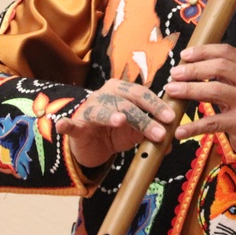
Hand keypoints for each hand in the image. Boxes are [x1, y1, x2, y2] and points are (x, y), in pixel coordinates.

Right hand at [54, 79, 175, 168]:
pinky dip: (67, 124)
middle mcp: (105, 95)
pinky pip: (71, 124)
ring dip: (112, 117)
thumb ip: (152, 133)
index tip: (171, 118)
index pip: (142, 94)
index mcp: (122, 91)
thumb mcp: (136, 132)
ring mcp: (89, 109)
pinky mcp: (76, 126)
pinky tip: (64, 124)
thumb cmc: (116, 131)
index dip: (157, 105)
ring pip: (103, 112)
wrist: (92, 144)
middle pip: (126, 103)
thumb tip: (172, 142)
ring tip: (121, 121)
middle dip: (144, 117)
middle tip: (159, 132)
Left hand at [165, 44, 235, 161]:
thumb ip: (229, 74)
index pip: (227, 52)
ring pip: (214, 90)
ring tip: (171, 91)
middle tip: (174, 73)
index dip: (203, 51)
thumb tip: (193, 64)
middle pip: (220, 67)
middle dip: (193, 69)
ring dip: (189, 89)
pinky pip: (213, 123)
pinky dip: (193, 127)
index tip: (184, 55)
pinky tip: (179, 131)